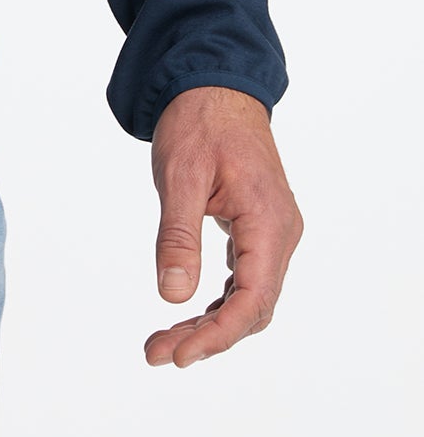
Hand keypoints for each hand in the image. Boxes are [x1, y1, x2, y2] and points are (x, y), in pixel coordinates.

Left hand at [144, 84, 301, 367]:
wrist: (216, 82)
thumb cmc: (198, 121)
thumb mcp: (179, 175)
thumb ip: (178, 236)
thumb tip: (172, 297)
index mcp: (268, 221)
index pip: (253, 299)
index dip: (217, 334)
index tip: (178, 354)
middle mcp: (280, 233)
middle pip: (252, 308)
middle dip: (207, 336)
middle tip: (156, 353)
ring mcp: (272, 232)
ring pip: (249, 297)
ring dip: (210, 323)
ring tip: (164, 342)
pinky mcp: (258, 228)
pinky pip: (245, 278)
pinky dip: (218, 301)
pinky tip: (189, 315)